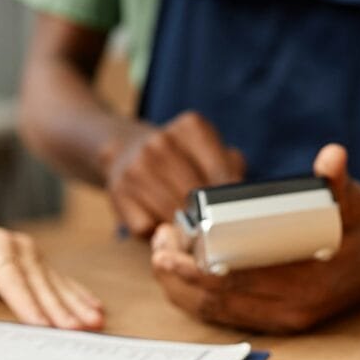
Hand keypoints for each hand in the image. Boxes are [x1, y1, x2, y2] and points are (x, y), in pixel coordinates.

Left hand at [0, 219, 103, 329]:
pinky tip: (95, 308)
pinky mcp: (40, 263)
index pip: (13, 278)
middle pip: (41, 282)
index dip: (27, 302)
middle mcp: (20, 248)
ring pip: (57, 283)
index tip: (41, 324)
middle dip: (60, 307)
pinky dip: (78, 295)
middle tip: (76, 329)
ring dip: (76, 303)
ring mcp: (33, 254)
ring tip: (94, 322)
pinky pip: (62, 281)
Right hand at [101, 111, 245, 236]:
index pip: (221, 174)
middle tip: (209, 226)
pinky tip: (159, 222)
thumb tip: (241, 197)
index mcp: (191, 127)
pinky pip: (147, 227)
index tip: (231, 213)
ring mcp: (136, 167)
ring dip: (182, 229)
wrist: (123, 148)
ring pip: (172, 215)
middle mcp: (161, 143)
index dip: (228, 200)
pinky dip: (156, 232)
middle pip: (196, 197)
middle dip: (205, 216)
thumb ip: (230, 167)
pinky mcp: (118, 192)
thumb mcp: (206, 148)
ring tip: (186, 227)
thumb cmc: (177, 156)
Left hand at [151, 144, 359, 332]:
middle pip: (214, 301)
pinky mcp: (270, 321)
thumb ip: (338, 182)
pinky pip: (222, 315)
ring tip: (162, 254)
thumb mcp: (353, 204)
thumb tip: (332, 157)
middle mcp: (287, 310)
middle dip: (176, 276)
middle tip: (158, 244)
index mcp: (303, 286)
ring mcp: (277, 320)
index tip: (168, 246)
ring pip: (213, 312)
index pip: (233, 284)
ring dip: (179, 287)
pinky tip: (178, 275)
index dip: (193, 269)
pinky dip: (195, 298)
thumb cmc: (359, 232)